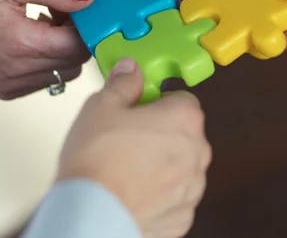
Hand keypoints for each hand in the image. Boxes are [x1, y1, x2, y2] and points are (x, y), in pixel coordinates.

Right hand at [0, 0, 95, 98]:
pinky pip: (47, 79)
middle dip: (77, 35)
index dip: (86, 26)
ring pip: (65, 72)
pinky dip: (48, 61)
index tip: (79, 10)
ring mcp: (15, 84)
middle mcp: (20, 70)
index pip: (79, 44)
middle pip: (76, 59)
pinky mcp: (10, 91)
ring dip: (63, 49)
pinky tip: (31, 42)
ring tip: (43, 28)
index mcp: (22, 42)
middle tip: (59, 14)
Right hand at [58, 58, 210, 237]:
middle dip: (160, 133)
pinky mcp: (182, 217)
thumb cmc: (96, 163)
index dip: (158, 102)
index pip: (182, 99)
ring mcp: (192, 188)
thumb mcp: (101, 106)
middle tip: (127, 137)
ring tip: (125, 168)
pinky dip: (158, 196)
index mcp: (184, 119)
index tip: (139, 107)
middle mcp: (197, 152)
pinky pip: (174, 198)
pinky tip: (132, 192)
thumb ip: (123, 84)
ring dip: (161, 166)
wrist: (89, 216)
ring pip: (180, 167)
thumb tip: (130, 70)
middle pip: (183, 133)